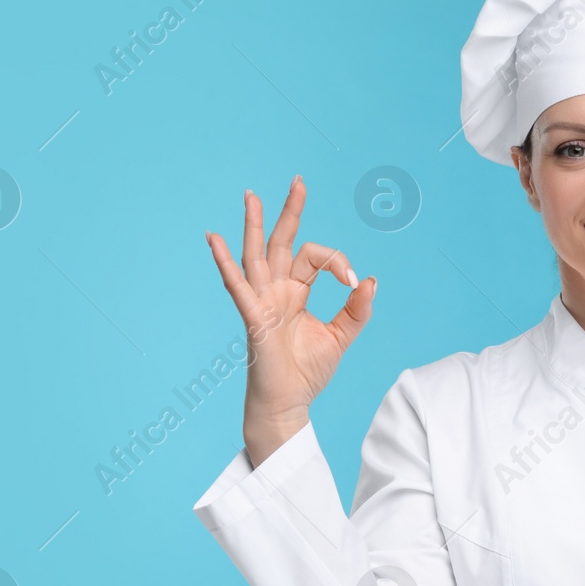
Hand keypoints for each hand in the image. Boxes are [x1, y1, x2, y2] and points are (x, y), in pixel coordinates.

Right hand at [205, 176, 378, 466]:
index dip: (338, 263)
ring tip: (251, 196)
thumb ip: (356, 310)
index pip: (314, 258)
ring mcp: (261, 302)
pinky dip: (226, 263)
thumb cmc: (308, 372)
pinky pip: (238, 287)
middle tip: (299, 181)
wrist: (290, 404)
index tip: (354, 284)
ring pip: (257, 255)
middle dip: (290, 211)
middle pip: (282, 243)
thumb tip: (370, 281)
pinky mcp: (253, 319)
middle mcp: (276, 291)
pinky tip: (214, 240)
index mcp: (295, 292)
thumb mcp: (341, 337)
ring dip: (254, 225)